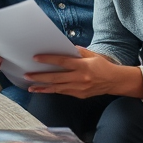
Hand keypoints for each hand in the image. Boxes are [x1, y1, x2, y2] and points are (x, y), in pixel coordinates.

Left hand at [26, 47, 142, 98]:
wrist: (114, 82)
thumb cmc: (103, 66)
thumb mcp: (92, 55)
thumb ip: (78, 51)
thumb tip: (64, 47)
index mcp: (83, 66)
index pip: (63, 62)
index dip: (49, 59)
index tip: (36, 58)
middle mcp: (80, 78)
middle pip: (56, 77)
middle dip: (40, 77)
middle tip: (27, 75)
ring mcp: (79, 88)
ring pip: (57, 88)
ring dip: (43, 87)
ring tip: (31, 86)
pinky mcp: (79, 95)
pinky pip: (62, 92)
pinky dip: (52, 91)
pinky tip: (43, 90)